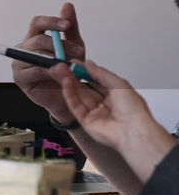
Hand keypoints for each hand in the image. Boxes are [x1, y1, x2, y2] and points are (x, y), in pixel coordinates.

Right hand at [12, 2, 86, 122]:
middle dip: (59, 45)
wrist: (68, 95)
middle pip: (38, 39)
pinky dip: (50, 71)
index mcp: (34, 38)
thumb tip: (67, 5)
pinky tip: (61, 73)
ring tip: (70, 65)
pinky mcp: (20, 78)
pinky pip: (34, 70)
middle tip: (77, 53)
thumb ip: (70, 28)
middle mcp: (23, 49)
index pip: (37, 23)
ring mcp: (19, 63)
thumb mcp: (74, 46)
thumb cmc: (69, 70)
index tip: (66, 25)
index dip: (51, 22)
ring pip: (36, 54)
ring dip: (56, 59)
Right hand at [53, 60, 174, 180]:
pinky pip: (75, 106)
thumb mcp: (119, 84)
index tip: (75, 64)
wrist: (132, 130)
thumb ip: (102, 74)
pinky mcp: (86, 122)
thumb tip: (89, 64)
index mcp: (116, 95)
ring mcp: (95, 113)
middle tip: (62, 67)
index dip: (85, 72)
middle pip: (85, 88)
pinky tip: (65, 84)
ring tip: (60, 72)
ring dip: (68, 83)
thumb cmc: (134, 110)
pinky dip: (69, 95)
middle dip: (73, 77)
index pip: (97, 81)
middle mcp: (105, 104)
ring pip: (78, 96)